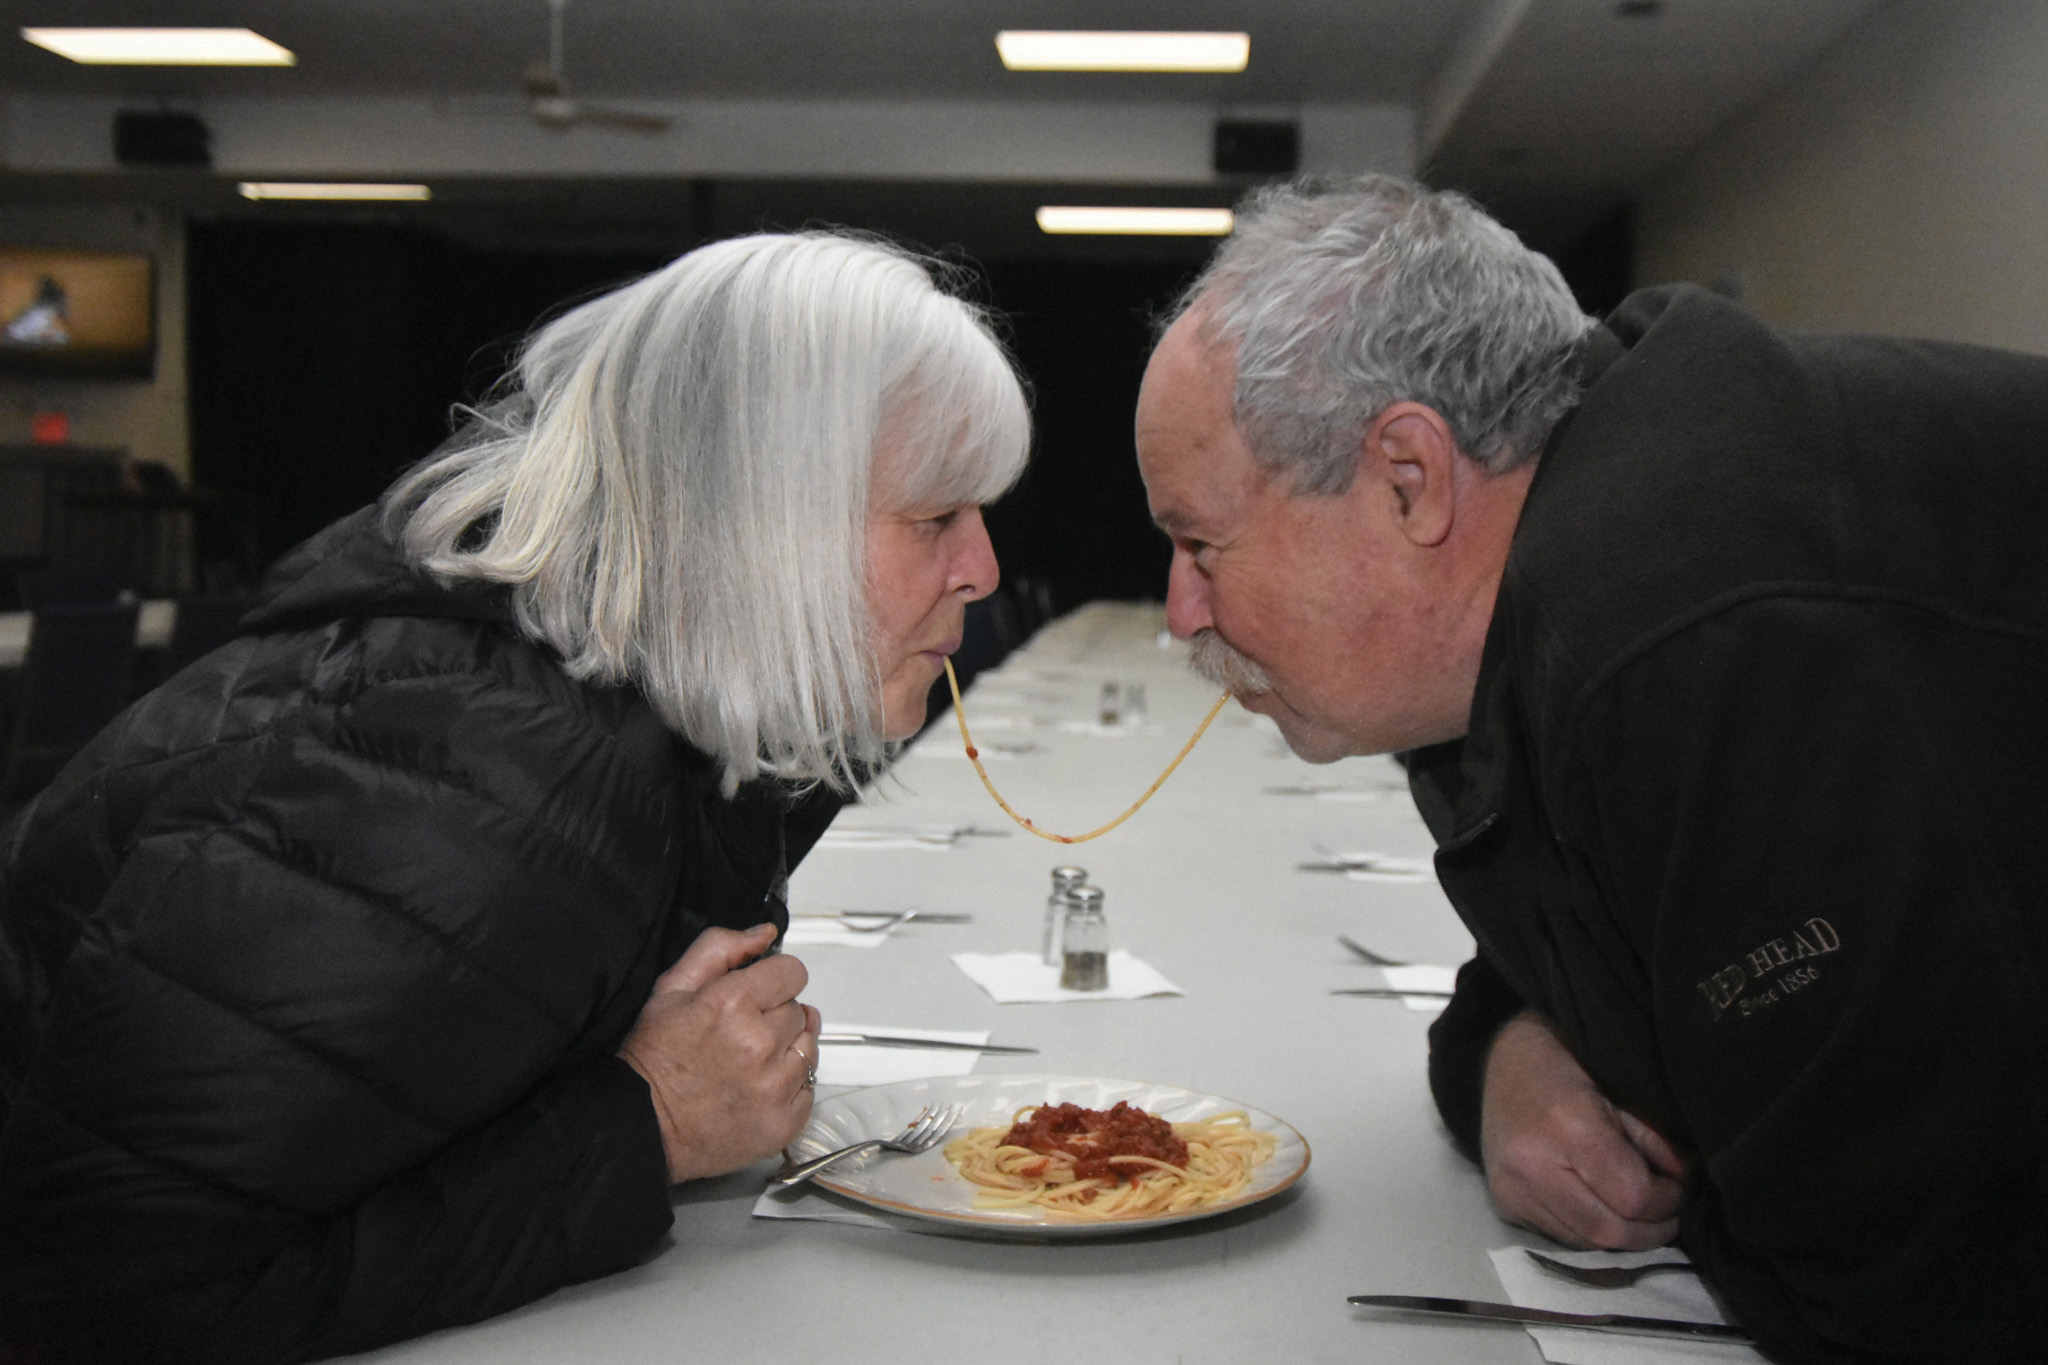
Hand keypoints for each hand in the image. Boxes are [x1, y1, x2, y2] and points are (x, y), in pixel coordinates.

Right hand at [617, 924, 821, 1182]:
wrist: (641, 1126)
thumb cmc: (653, 1058)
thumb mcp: (671, 988)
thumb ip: (720, 949)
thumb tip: (764, 934)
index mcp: (733, 1004)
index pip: (793, 972)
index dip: (774, 981)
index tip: (758, 995)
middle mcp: (760, 1045)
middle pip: (798, 1011)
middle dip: (774, 1018)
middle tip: (740, 1036)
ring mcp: (774, 1087)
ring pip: (809, 1049)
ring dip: (786, 1052)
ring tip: (749, 1063)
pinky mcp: (783, 1122)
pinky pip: (809, 1089)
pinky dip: (789, 1088)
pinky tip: (756, 1088)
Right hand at [1479, 1010, 1689, 1248]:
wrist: (1503, 1062)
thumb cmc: (1570, 1064)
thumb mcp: (1622, 1090)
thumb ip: (1656, 1140)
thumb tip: (1685, 1183)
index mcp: (1565, 1128)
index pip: (1632, 1197)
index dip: (1667, 1199)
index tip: (1680, 1185)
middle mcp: (1531, 1167)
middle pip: (1610, 1231)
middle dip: (1651, 1228)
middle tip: (1670, 1209)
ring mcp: (1512, 1191)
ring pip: (1588, 1244)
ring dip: (1624, 1235)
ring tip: (1641, 1210)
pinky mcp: (1505, 1206)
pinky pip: (1564, 1239)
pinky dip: (1593, 1231)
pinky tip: (1604, 1207)